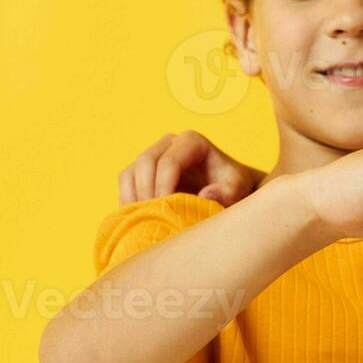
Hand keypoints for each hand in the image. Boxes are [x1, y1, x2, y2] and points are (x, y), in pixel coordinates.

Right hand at [118, 130, 263, 206]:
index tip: (168, 211)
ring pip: (130, 173)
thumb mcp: (237, 188)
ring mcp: (153, 155)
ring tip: (145, 221)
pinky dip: (128, 202)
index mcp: (192, 142)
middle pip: (145, 163)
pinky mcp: (141, 171)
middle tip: (154, 218)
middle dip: (147, 192)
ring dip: (133, 198)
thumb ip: (228, 192)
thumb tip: (205, 195)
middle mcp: (169, 143)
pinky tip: (139, 220)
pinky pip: (125, 184)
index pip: (169, 162)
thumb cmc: (232, 187)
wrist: (225, 189)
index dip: (164, 187)